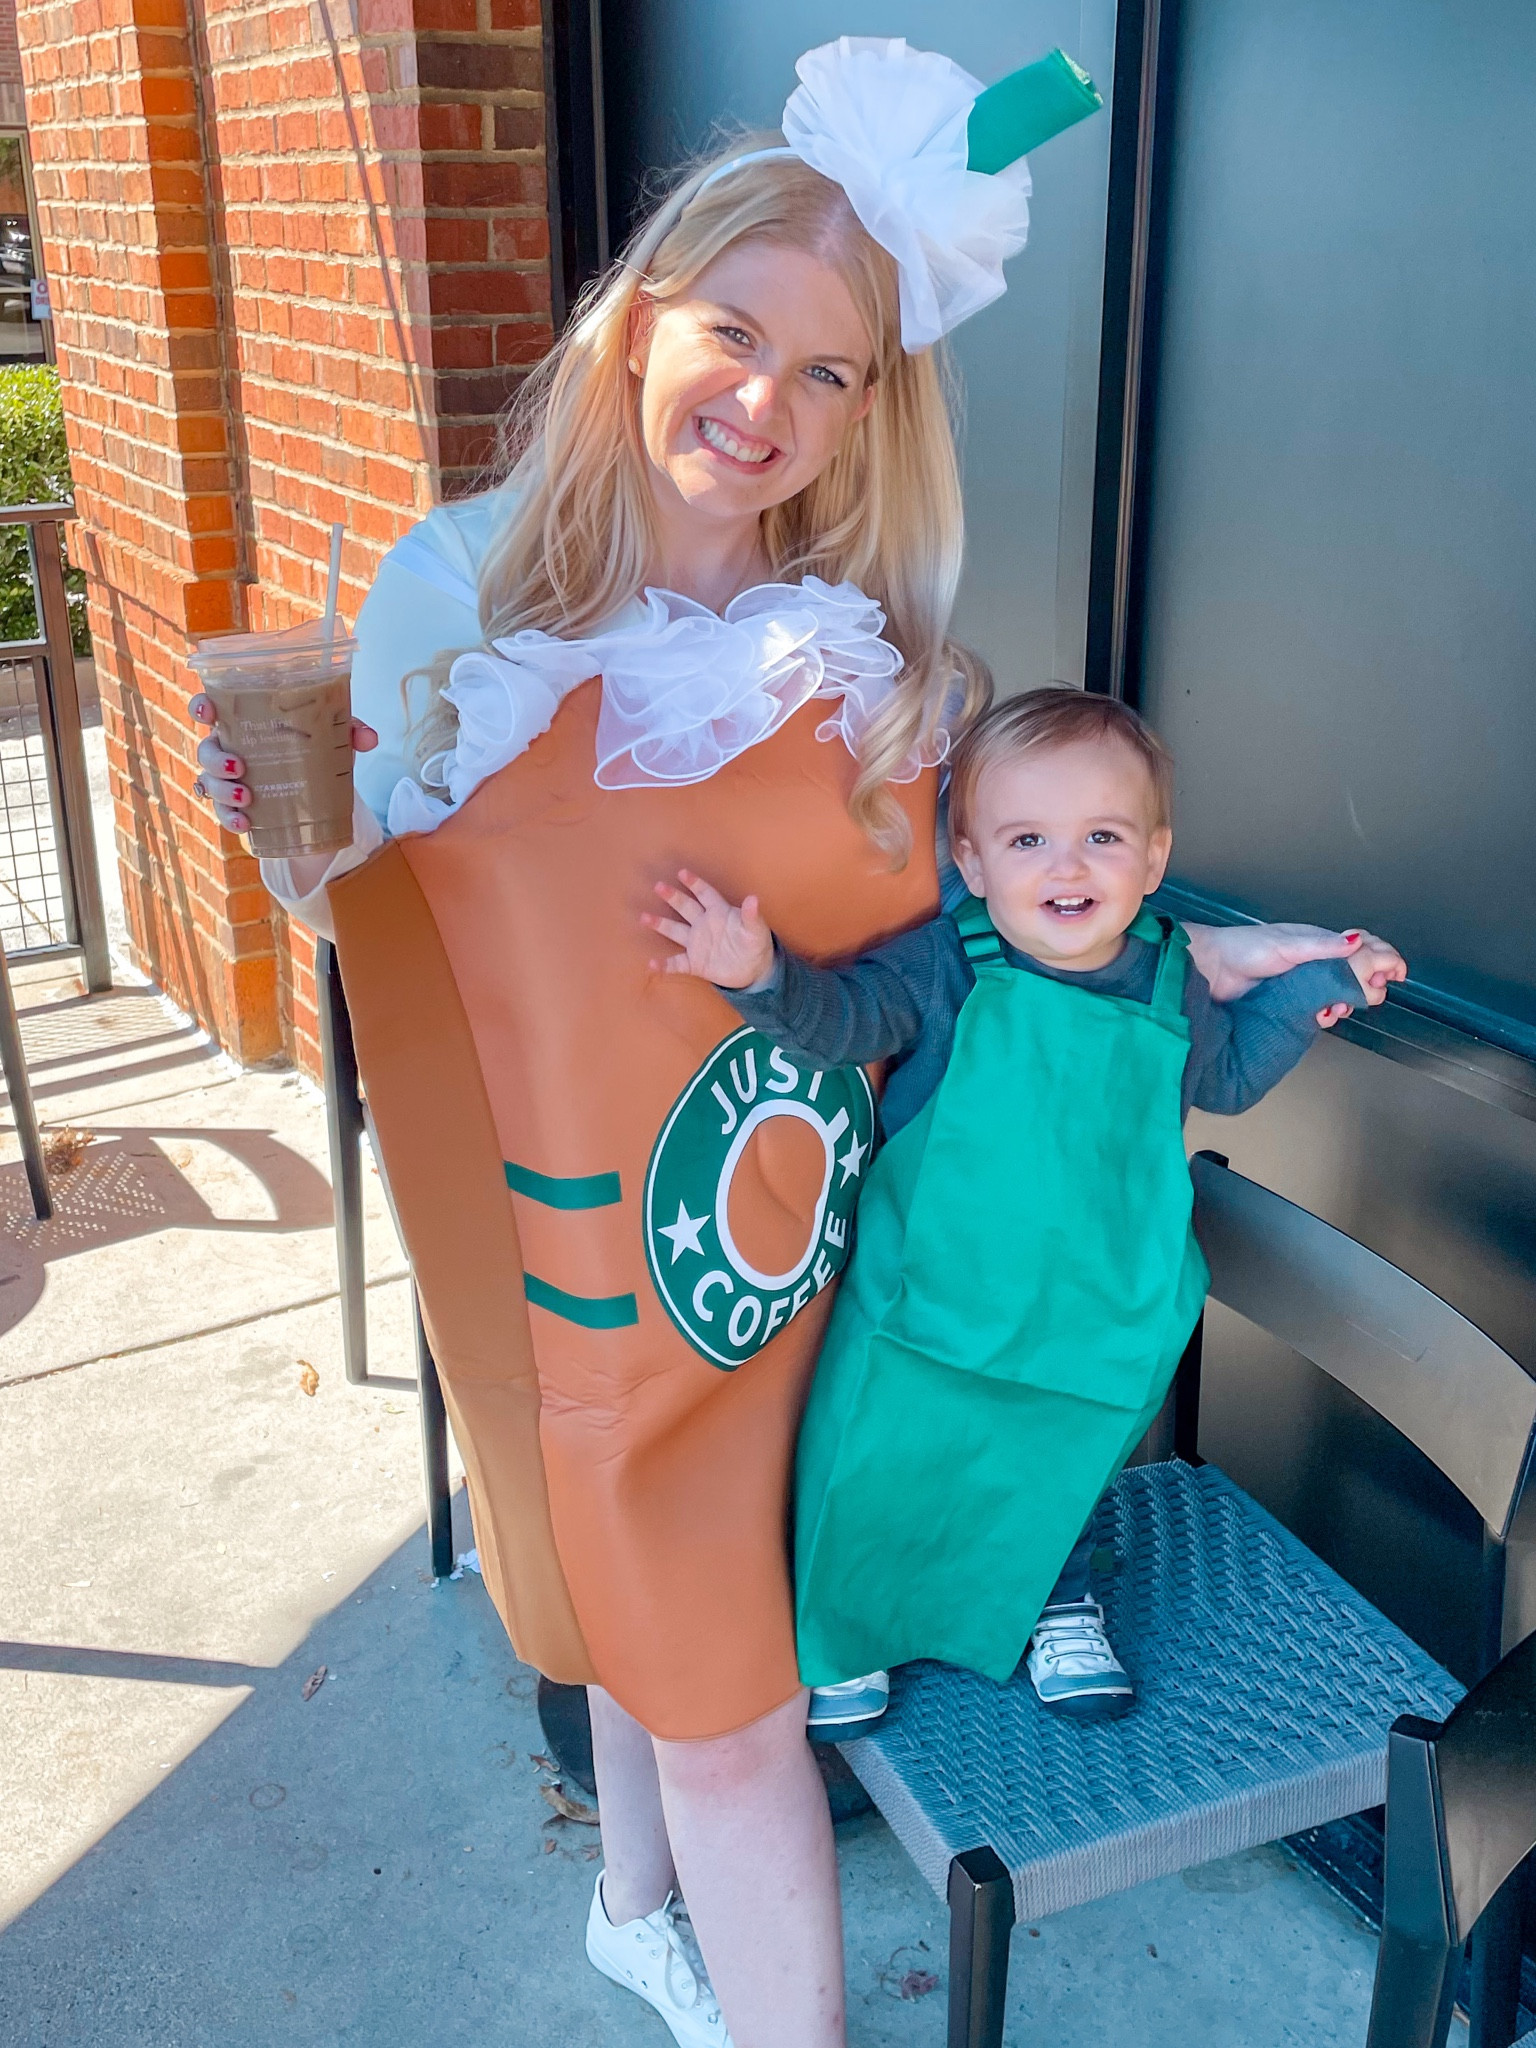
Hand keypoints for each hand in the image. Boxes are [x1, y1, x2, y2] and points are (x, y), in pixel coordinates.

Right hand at [188, 692, 378, 835]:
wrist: (321, 800)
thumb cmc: (317, 755)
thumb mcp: (334, 741)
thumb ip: (349, 732)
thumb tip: (369, 738)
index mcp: (247, 724)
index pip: (213, 709)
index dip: (203, 707)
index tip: (209, 712)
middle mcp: (232, 750)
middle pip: (207, 749)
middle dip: (216, 759)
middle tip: (240, 767)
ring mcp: (230, 781)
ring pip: (209, 782)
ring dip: (223, 789)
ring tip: (247, 797)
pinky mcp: (238, 808)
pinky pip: (223, 813)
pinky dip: (231, 818)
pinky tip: (246, 823)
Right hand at [642, 870, 774, 987]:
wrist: (754, 970)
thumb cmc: (755, 944)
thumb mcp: (756, 930)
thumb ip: (752, 916)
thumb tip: (754, 899)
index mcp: (719, 913)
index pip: (705, 894)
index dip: (694, 883)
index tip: (682, 873)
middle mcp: (704, 924)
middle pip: (686, 907)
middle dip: (673, 897)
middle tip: (658, 886)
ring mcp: (698, 944)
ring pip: (675, 931)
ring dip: (661, 924)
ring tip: (644, 917)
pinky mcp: (695, 963)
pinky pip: (677, 964)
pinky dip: (665, 965)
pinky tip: (653, 964)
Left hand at [1185, 920, 1405, 1003]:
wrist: (1210, 970)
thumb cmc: (1243, 948)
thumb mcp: (1286, 945)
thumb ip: (1321, 946)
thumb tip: (1355, 943)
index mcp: (1318, 943)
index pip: (1363, 948)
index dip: (1384, 960)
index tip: (1397, 974)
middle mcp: (1315, 963)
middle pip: (1358, 975)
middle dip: (1368, 986)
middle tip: (1363, 995)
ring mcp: (1304, 985)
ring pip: (1341, 995)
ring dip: (1346, 1003)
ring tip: (1335, 1008)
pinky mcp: (1291, 1005)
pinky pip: (1320, 1010)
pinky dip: (1327, 1015)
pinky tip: (1322, 1016)